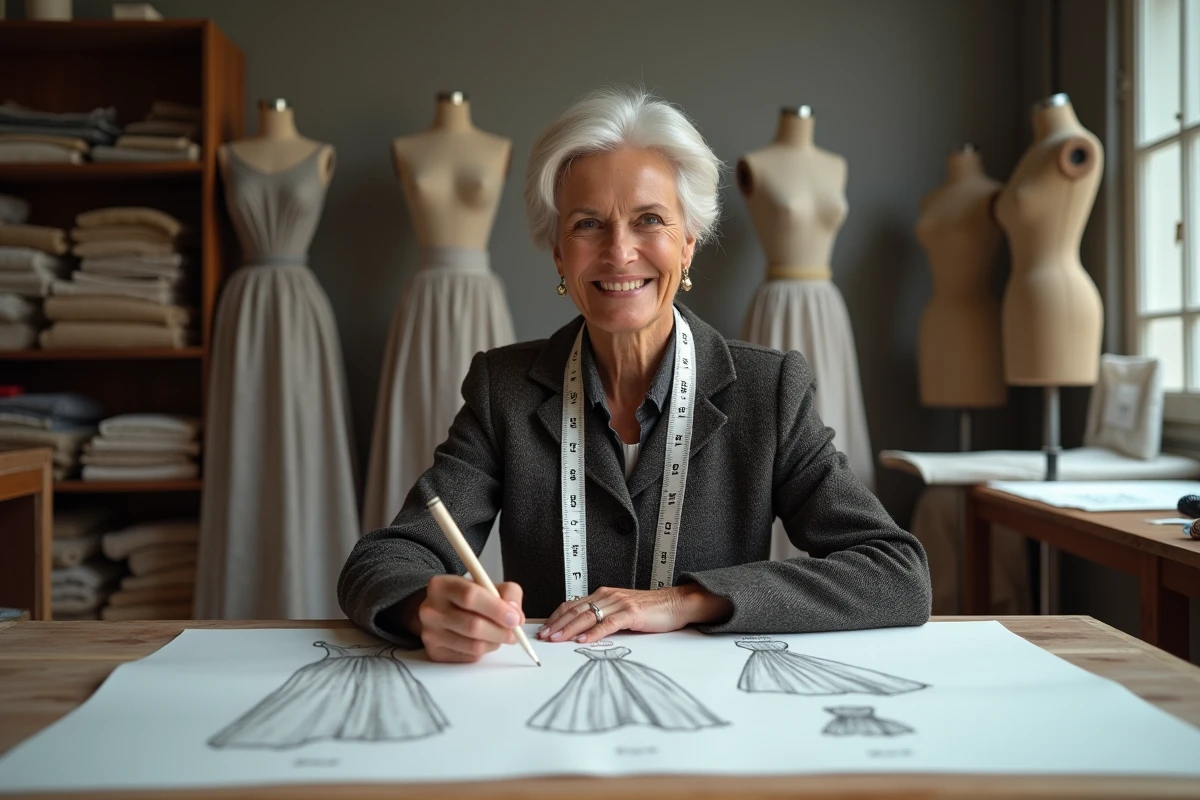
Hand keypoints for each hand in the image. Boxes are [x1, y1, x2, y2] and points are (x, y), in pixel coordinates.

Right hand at [406, 575, 525, 662]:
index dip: (497, 609)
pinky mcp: (434, 652)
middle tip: (514, 633)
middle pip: (472, 625)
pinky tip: (483, 641)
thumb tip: (515, 614)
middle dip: (500, 631)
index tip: (515, 618)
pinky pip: (469, 657)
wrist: (440, 611)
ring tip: (500, 635)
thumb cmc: (468, 598)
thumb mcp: (488, 584)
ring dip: (494, 643)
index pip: (470, 596)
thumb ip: (508, 593)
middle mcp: (430, 609)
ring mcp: (430, 633)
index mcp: (441, 585)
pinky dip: (483, 651)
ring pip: (473, 645)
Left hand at [537, 584, 731, 643]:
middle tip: (544, 636)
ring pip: (588, 616)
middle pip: (576, 610)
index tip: (544, 629)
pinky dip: (594, 633)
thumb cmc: (649, 610)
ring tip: (556, 639)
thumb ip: (603, 617)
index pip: (572, 605)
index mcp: (603, 595)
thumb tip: (581, 632)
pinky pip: (608, 624)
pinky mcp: (631, 613)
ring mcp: (619, 603)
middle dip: (557, 624)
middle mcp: (608, 596)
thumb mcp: (620, 611)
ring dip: (569, 629)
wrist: (675, 603)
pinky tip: (583, 641)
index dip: (556, 617)